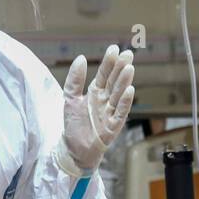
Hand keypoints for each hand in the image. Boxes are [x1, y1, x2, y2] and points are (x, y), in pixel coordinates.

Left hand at [58, 44, 134, 174]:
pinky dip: (125, 102)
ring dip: (124, 82)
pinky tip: (129, 90)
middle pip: (114, 81)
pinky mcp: (113, 126)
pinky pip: (120, 112)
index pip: (105, 74)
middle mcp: (105, 100)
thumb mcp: (69, 98)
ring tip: (129, 68)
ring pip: (119, 94)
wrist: (73, 149)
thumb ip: (74, 79)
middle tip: (127, 54)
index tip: (114, 48)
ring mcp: (110, 113)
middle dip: (120, 68)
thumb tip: (81, 58)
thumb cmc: (74, 124)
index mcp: (96, 92)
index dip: (109, 62)